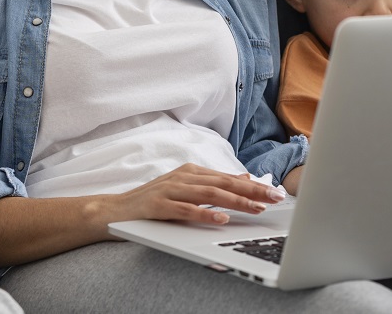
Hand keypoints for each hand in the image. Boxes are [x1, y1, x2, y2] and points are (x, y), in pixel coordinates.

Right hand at [107, 164, 284, 227]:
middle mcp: (183, 177)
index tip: (275, 192)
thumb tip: (243, 178)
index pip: (228, 178)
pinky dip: (205, 214)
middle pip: (223, 183)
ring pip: (209, 194)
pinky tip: (221, 219)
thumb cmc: (153, 202)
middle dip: (252, 190)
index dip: (253, 185)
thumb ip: (213, 185)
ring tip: (256, 208)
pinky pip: (186, 210)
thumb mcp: (186, 189)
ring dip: (235, 201)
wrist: (115, 210)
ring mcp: (171, 190)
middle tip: (274, 198)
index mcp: (192, 172)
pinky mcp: (159, 205)